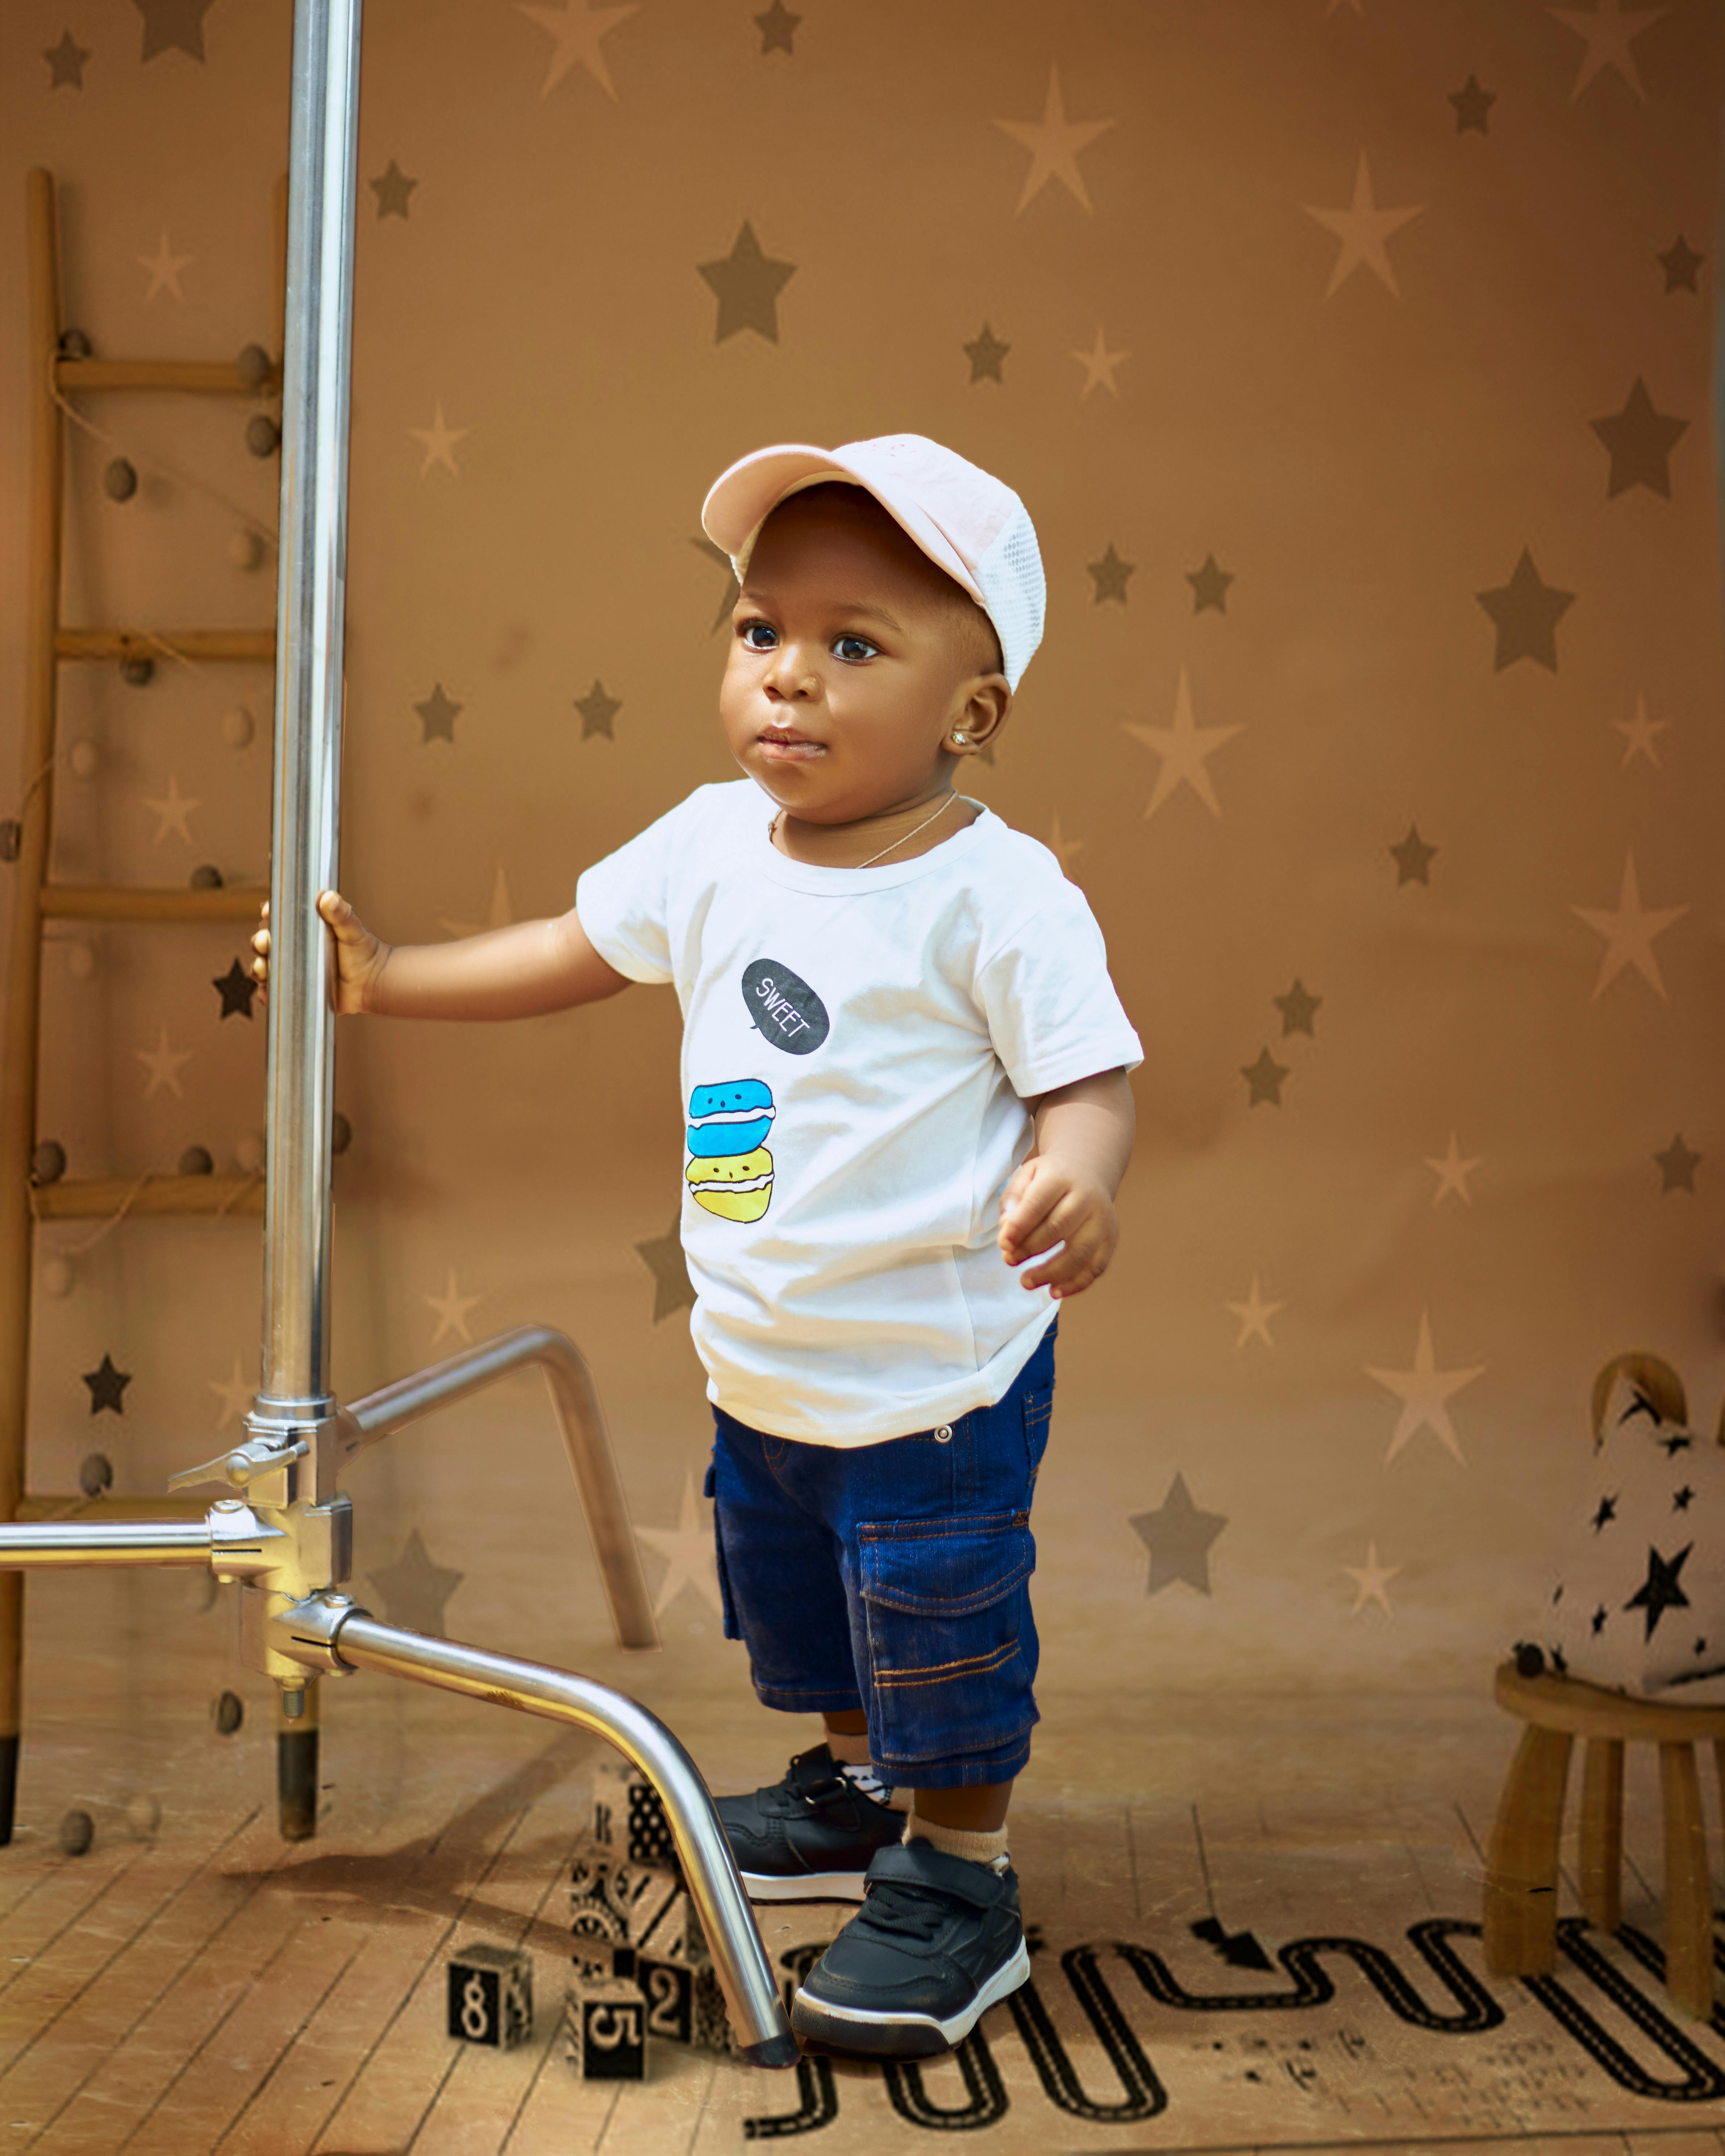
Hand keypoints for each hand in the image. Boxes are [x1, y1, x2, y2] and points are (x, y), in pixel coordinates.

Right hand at [251, 889, 388, 1015]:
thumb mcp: (353, 930)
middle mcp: (293, 948)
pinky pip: (274, 992)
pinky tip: (266, 992)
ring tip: (263, 970)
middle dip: (259, 942)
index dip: (269, 914)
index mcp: (303, 928)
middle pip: (265, 943)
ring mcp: (292, 970)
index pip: (279, 918)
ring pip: (265, 967)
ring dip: (258, 968)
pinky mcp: (296, 990)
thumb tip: (328, 897)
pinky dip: (266, 993)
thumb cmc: (364, 951)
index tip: (267, 911)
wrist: (373, 983)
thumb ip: (342, 914)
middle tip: (263, 943)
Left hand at [998, 1155, 1118, 1298]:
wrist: (1089, 1172)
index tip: (1003, 1244)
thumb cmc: (1050, 1179)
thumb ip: (1013, 1199)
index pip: (1038, 1203)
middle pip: (1058, 1228)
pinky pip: (1096, 1267)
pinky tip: (1054, 1291)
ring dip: (1050, 1272)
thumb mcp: (1027, 1176)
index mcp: (1061, 1178)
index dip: (1019, 1226)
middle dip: (1030, 1249)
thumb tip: (1006, 1227)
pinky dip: (1075, 1284)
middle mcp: (1086, 1198)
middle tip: (1009, 1260)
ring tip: (1026, 1282)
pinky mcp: (1110, 1239)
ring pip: (1079, 1252)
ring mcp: (1102, 1220)